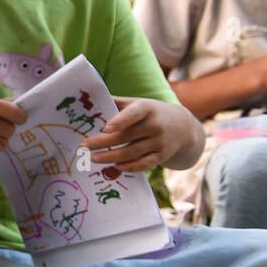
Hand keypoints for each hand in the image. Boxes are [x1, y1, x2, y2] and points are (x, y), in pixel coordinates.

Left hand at [81, 97, 203, 171]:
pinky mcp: (162, 156)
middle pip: (126, 136)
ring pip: (132, 152)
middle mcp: (155, 125)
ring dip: (111, 157)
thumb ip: (117, 102)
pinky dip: (129, 167)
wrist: (183, 126)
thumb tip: (90, 99)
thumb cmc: (151, 112)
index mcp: (147, 108)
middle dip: (103, 143)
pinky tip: (115, 167)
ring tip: (93, 158)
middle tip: (83, 146)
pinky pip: (144, 164)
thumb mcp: (138, 103)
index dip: (120, 121)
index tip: (105, 128)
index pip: (133, 114)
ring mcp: (160, 142)